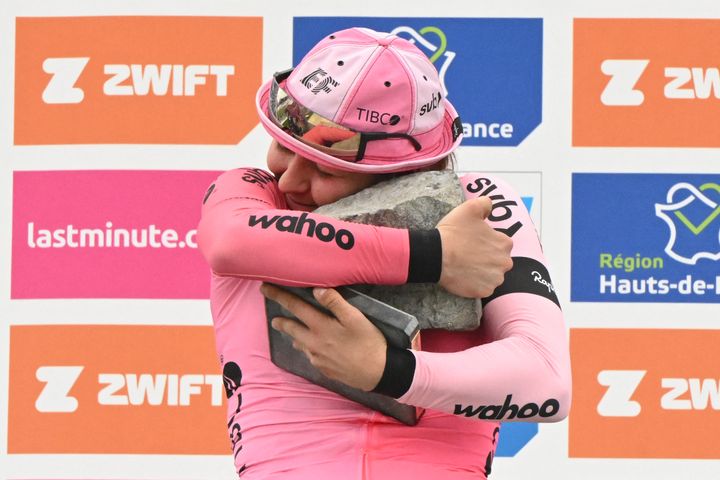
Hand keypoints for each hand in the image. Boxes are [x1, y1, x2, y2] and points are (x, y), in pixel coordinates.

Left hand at [260, 284, 386, 390]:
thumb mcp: (355, 318)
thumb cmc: (368, 342)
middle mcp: (313, 343)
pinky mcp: (323, 368)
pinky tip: (311, 347)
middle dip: (281, 321)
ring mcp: (317, 358)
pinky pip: (309, 355)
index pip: (294, 307)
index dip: (279, 296)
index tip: (264, 289)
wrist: (377, 373)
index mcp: (320, 327)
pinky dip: (306, 348)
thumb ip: (335, 302)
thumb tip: (315, 289)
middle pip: (291, 328)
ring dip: (293, 335)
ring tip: (292, 331)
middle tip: (274, 318)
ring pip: (299, 343)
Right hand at [436, 197, 512, 297]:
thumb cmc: (453, 232)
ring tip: (466, 266)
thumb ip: (485, 203)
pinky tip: (464, 276)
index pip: (500, 243)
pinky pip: (483, 288)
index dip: (486, 242)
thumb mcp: (469, 208)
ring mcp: (495, 279)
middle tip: (469, 255)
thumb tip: (490, 204)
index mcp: (505, 243)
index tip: (473, 242)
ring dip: (482, 271)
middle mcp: (505, 262)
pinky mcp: (484, 291)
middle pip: (498, 260)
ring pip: (492, 275)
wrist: (436, 255)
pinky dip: (475, 283)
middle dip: (487, 258)